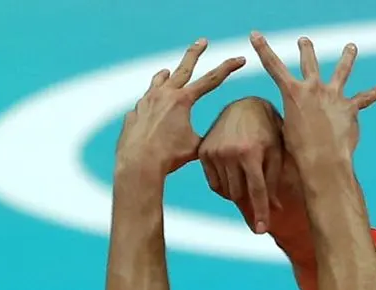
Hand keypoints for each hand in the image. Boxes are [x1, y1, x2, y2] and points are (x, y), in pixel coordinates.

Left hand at [116, 39, 245, 175]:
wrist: (140, 161)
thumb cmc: (169, 156)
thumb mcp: (195, 146)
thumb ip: (204, 135)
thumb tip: (213, 136)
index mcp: (183, 100)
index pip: (212, 80)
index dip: (228, 68)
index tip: (240, 60)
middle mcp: (164, 94)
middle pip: (184, 68)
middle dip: (195, 53)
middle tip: (202, 41)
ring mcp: (147, 100)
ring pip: (159, 80)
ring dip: (166, 75)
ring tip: (168, 72)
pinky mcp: (136, 110)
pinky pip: (146, 100)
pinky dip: (153, 100)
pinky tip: (153, 106)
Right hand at [198, 98, 284, 233]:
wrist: (246, 106)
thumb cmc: (269, 132)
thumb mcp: (277, 154)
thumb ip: (275, 182)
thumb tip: (275, 210)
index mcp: (251, 152)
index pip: (256, 191)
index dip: (260, 213)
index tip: (261, 230)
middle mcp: (229, 152)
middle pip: (239, 195)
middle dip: (250, 202)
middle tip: (259, 200)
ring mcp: (213, 151)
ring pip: (226, 191)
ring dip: (238, 194)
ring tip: (248, 179)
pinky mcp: (203, 152)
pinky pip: (214, 184)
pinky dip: (225, 188)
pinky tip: (235, 177)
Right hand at [249, 32, 375, 167]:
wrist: (324, 160)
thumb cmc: (300, 151)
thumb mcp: (287, 128)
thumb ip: (293, 114)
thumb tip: (300, 115)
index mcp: (292, 92)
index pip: (273, 66)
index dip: (263, 49)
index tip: (255, 35)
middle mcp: (314, 88)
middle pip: (309, 62)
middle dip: (306, 50)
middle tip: (305, 40)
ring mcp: (334, 96)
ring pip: (342, 71)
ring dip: (347, 57)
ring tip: (351, 47)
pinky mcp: (350, 108)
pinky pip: (365, 98)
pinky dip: (375, 93)